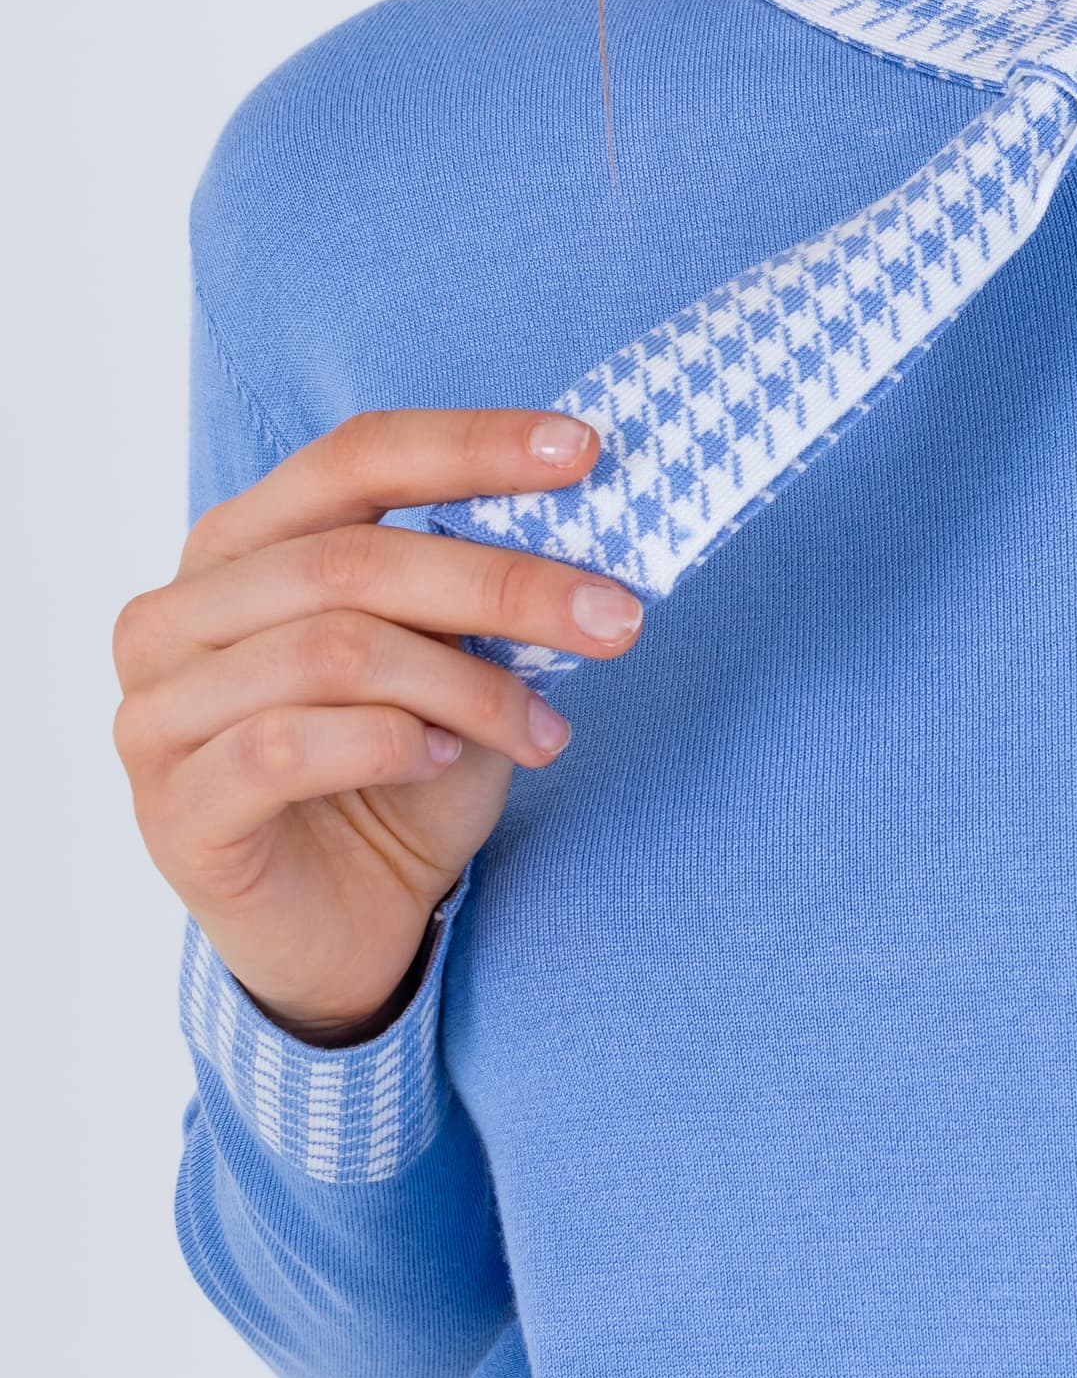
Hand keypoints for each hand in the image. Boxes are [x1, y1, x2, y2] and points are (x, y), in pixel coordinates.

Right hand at [115, 408, 641, 1037]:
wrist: (347, 930)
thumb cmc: (395, 780)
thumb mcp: (451, 668)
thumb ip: (475, 598)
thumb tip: (579, 531)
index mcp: (239, 547)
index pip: (352, 460)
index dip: (470, 447)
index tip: (583, 450)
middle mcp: (177, 614)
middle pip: (353, 561)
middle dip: (505, 585)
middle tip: (617, 620)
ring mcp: (157, 712)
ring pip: (334, 652)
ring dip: (467, 688)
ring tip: (541, 732)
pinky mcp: (175, 809)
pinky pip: (289, 747)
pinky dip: (391, 745)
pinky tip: (443, 762)